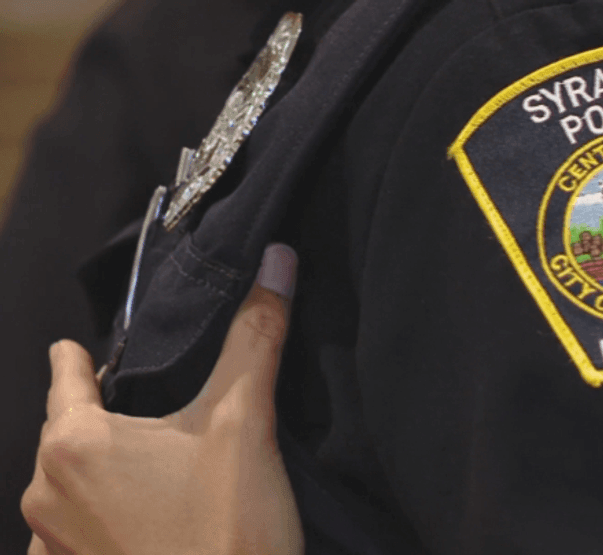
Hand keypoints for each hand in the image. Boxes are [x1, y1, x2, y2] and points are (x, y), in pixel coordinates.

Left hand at [21, 244, 302, 554]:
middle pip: (70, 431)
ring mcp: (53, 546)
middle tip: (162, 422)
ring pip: (72, 485)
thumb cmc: (228, 530)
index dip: (80, 357)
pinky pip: (75, 534)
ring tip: (161, 478)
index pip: (66, 375)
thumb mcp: (246, 423)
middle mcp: (45, 494)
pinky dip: (103, 521)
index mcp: (76, 443)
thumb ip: (256, 336)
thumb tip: (278, 260)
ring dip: (106, 475)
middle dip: (109, 420)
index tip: (85, 349)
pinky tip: (147, 526)